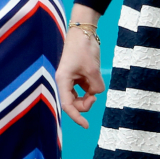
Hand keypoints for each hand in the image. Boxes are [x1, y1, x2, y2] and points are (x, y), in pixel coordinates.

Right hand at [55, 6, 105, 128]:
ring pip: (80, 96)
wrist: (83, 32)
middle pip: (74, 103)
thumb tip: (96, 94)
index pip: (68, 105)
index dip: (77, 117)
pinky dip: (91, 88)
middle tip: (94, 96)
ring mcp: (71, 79)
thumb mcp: (93, 70)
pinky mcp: (77, 75)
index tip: (86, 126)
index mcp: (63, 80)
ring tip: (95, 85)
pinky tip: (94, 81)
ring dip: (89, 95)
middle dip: (85, 103)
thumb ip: (96, 86)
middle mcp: (64, 81)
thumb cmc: (84, 49)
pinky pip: (84, 88)